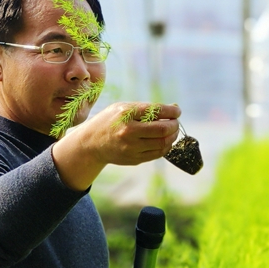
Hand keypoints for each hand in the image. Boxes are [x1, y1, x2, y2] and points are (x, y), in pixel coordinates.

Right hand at [52, 102, 180, 190]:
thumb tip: (175, 109)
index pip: (157, 111)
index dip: (172, 112)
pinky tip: (164, 141)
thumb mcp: (124, 108)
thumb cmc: (111, 121)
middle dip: (174, 125)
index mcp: (126, 114)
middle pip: (163, 130)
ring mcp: (131, 147)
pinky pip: (157, 154)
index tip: (177, 112)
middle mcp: (129, 131)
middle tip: (175, 122)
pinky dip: (165, 147)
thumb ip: (148, 108)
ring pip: (163, 144)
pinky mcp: (134, 159)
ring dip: (172, 136)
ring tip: (172, 131)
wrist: (92, 143)